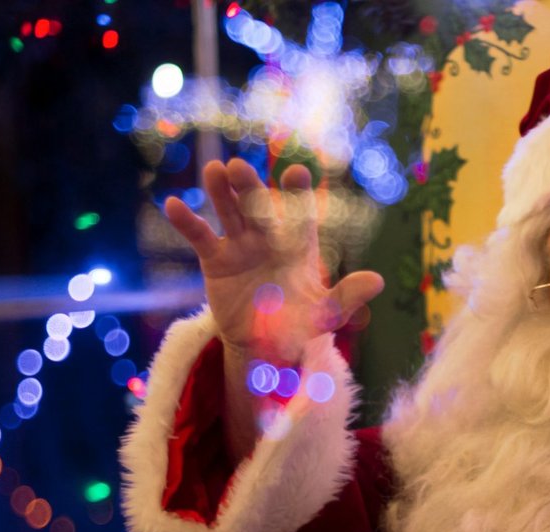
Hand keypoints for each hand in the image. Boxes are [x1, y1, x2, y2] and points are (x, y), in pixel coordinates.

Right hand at [164, 159, 383, 364]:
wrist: (266, 345)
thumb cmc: (300, 325)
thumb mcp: (326, 315)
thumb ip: (347, 297)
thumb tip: (377, 280)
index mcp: (298, 243)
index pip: (299, 212)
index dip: (298, 192)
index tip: (297, 173)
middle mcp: (268, 236)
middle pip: (258, 205)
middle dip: (250, 188)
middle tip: (240, 168)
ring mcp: (240, 244)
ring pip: (229, 211)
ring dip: (220, 192)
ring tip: (214, 170)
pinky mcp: (215, 259)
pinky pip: (201, 237)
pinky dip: (186, 221)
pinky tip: (172, 205)